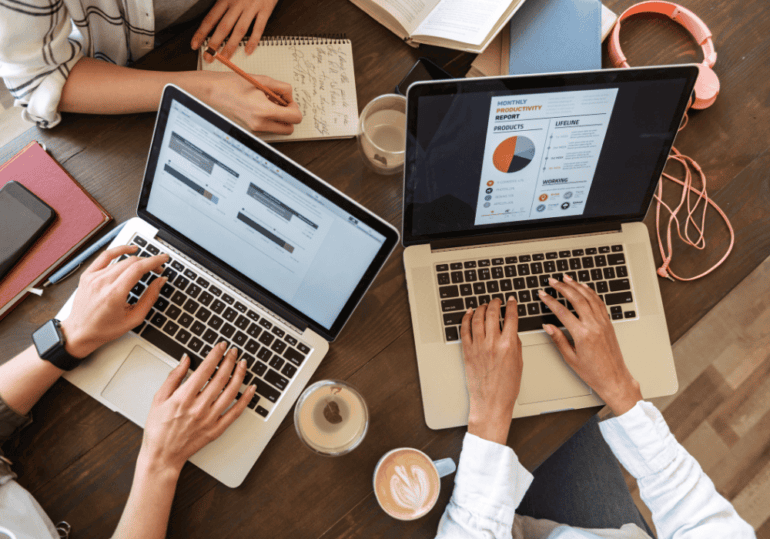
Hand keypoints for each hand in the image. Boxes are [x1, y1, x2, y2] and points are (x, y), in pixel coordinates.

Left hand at [60, 245, 167, 358]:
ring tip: (145, 265)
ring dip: (137, 260)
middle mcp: (102, 283)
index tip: (163, 259)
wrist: (79, 332)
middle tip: (157, 269)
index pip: (138, 268)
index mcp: (114, 294)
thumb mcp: (133, 319)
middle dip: (148, 262)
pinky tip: (128, 250)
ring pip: (120, 260)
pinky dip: (118, 250)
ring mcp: (93, 277)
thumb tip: (160, 282)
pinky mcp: (87, 275)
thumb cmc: (104, 329)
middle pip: (131, 262)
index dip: (154, 261)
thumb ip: (149, 298)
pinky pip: (104, 256)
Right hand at [140, 342, 255, 473]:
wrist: (162, 456)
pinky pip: (236, 411)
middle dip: (229, 361)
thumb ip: (173, 377)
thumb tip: (185, 359)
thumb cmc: (158, 429)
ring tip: (242, 363)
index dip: (215, 355)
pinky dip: (246, 399)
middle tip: (234, 351)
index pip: (205, 370)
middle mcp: (199, 407)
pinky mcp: (217, 429)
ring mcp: (210, 419)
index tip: (221, 346)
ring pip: (231, 392)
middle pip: (220, 378)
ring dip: (239, 375)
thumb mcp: (158, 399)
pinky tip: (251, 388)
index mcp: (183, 398)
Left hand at [192, 0, 278, 59]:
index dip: (201, 33)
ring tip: (225, 58)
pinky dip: (253, 40)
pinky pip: (259, 28)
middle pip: (223, 27)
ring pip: (239, 30)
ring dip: (231, 46)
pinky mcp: (265, 10)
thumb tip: (209, 15)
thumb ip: (219, 1)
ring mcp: (251, 8)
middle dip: (214, 44)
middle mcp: (237, 4)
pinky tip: (248, 51)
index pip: (210, 19)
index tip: (195, 45)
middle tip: (208, 57)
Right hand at [206, 72, 301, 133]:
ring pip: (277, 129)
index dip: (295, 108)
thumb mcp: (262, 80)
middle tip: (281, 104)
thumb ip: (281, 88)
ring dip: (278, 118)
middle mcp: (260, 125)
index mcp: (264, 111)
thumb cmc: (231, 84)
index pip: (294, 118)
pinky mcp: (249, 131)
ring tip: (266, 103)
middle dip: (289, 116)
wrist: (210, 92)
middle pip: (289, 129)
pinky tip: (257, 107)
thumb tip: (289, 96)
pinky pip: (266, 128)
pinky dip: (267, 119)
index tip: (288, 101)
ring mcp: (254, 130)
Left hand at [460, 297, 522, 444]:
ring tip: (484, 305)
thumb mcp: (519, 362)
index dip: (512, 306)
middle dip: (495, 303)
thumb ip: (515, 343)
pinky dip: (466, 318)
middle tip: (497, 301)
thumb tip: (510, 329)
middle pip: (492, 314)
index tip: (512, 300)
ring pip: (477, 318)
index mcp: (508, 345)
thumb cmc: (507, 387)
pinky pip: (464, 330)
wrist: (491, 402)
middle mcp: (492, 343)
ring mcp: (478, 346)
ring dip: (481, 308)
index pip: (511, 317)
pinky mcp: (467, 351)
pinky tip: (469, 313)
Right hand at [537, 275, 641, 415]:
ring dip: (577, 286)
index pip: (562, 312)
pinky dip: (591, 293)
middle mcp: (594, 326)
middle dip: (563, 288)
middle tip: (553, 281)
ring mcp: (603, 323)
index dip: (550, 301)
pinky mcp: (609, 324)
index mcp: (582, 335)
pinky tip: (584, 288)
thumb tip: (548, 326)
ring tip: (567, 279)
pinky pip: (600, 303)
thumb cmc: (593, 372)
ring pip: (589, 298)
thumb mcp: (570, 358)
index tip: (543, 295)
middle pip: (577, 299)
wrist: (614, 378)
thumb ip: (558, 339)